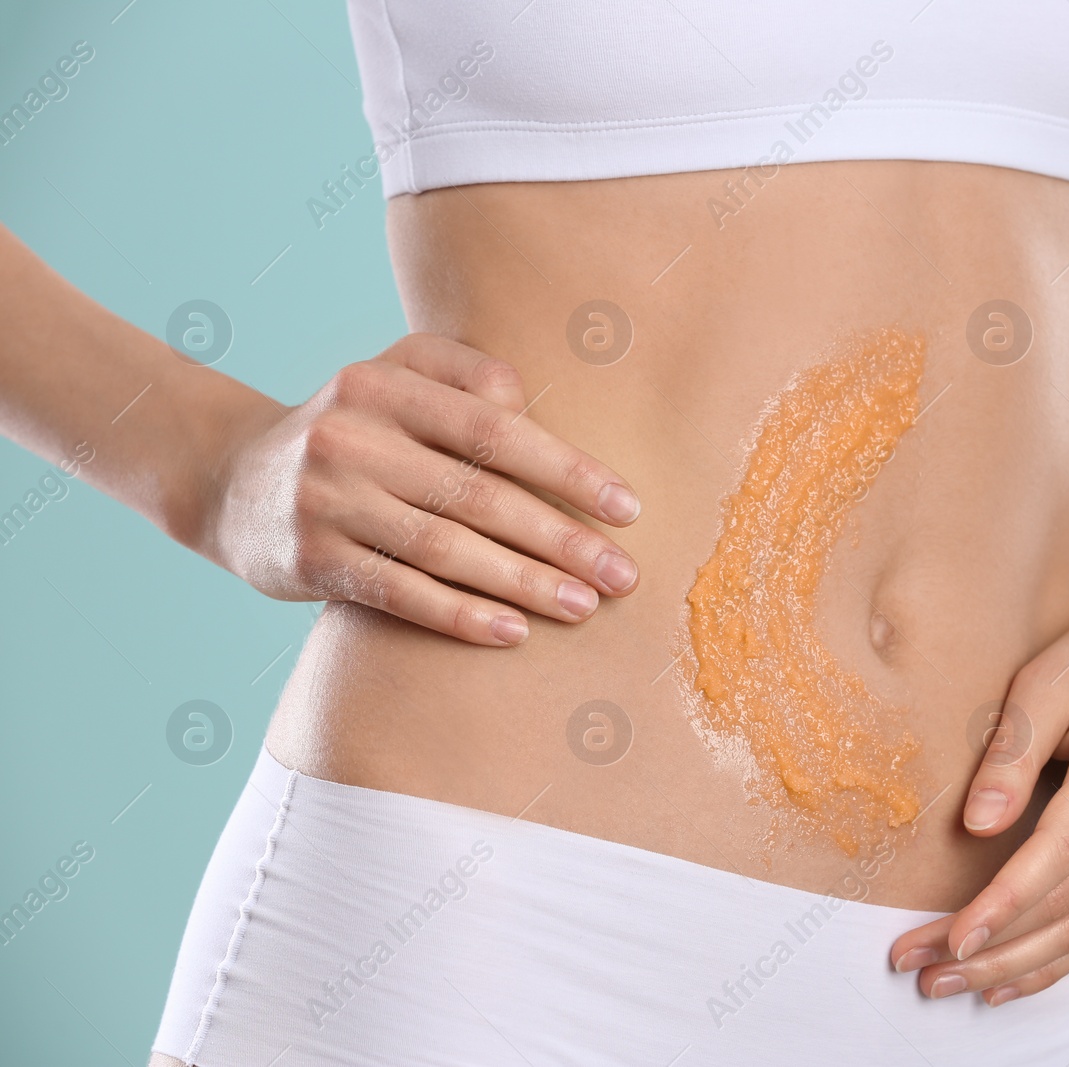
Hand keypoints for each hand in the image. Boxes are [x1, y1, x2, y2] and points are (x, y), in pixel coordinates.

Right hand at [201, 333, 640, 644]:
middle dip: (560, 539)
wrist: (232, 479)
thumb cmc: (352, 429)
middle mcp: (351, 436)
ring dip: (523, 582)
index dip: (568, 471)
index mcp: (385, 382)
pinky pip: (401, 592)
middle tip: (622, 575)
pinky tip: (513, 632)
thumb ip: (466, 379)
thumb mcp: (397, 379)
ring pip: (445, 548)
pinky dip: (460, 615)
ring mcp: (325, 499)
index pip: (496, 430)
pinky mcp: (309, 559)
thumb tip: (534, 409)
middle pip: (479, 494)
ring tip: (583, 606)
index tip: (627, 509)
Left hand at [889, 590, 1068, 1004]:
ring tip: (945, 986)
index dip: (1005, 903)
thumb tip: (976, 827)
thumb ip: (1012, 753)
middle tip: (921, 972)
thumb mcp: (1047, 680)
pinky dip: (1054, 962)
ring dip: (1015, 968)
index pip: (1061, 855)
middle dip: (992, 949)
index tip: (952, 938)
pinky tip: (1004, 983)